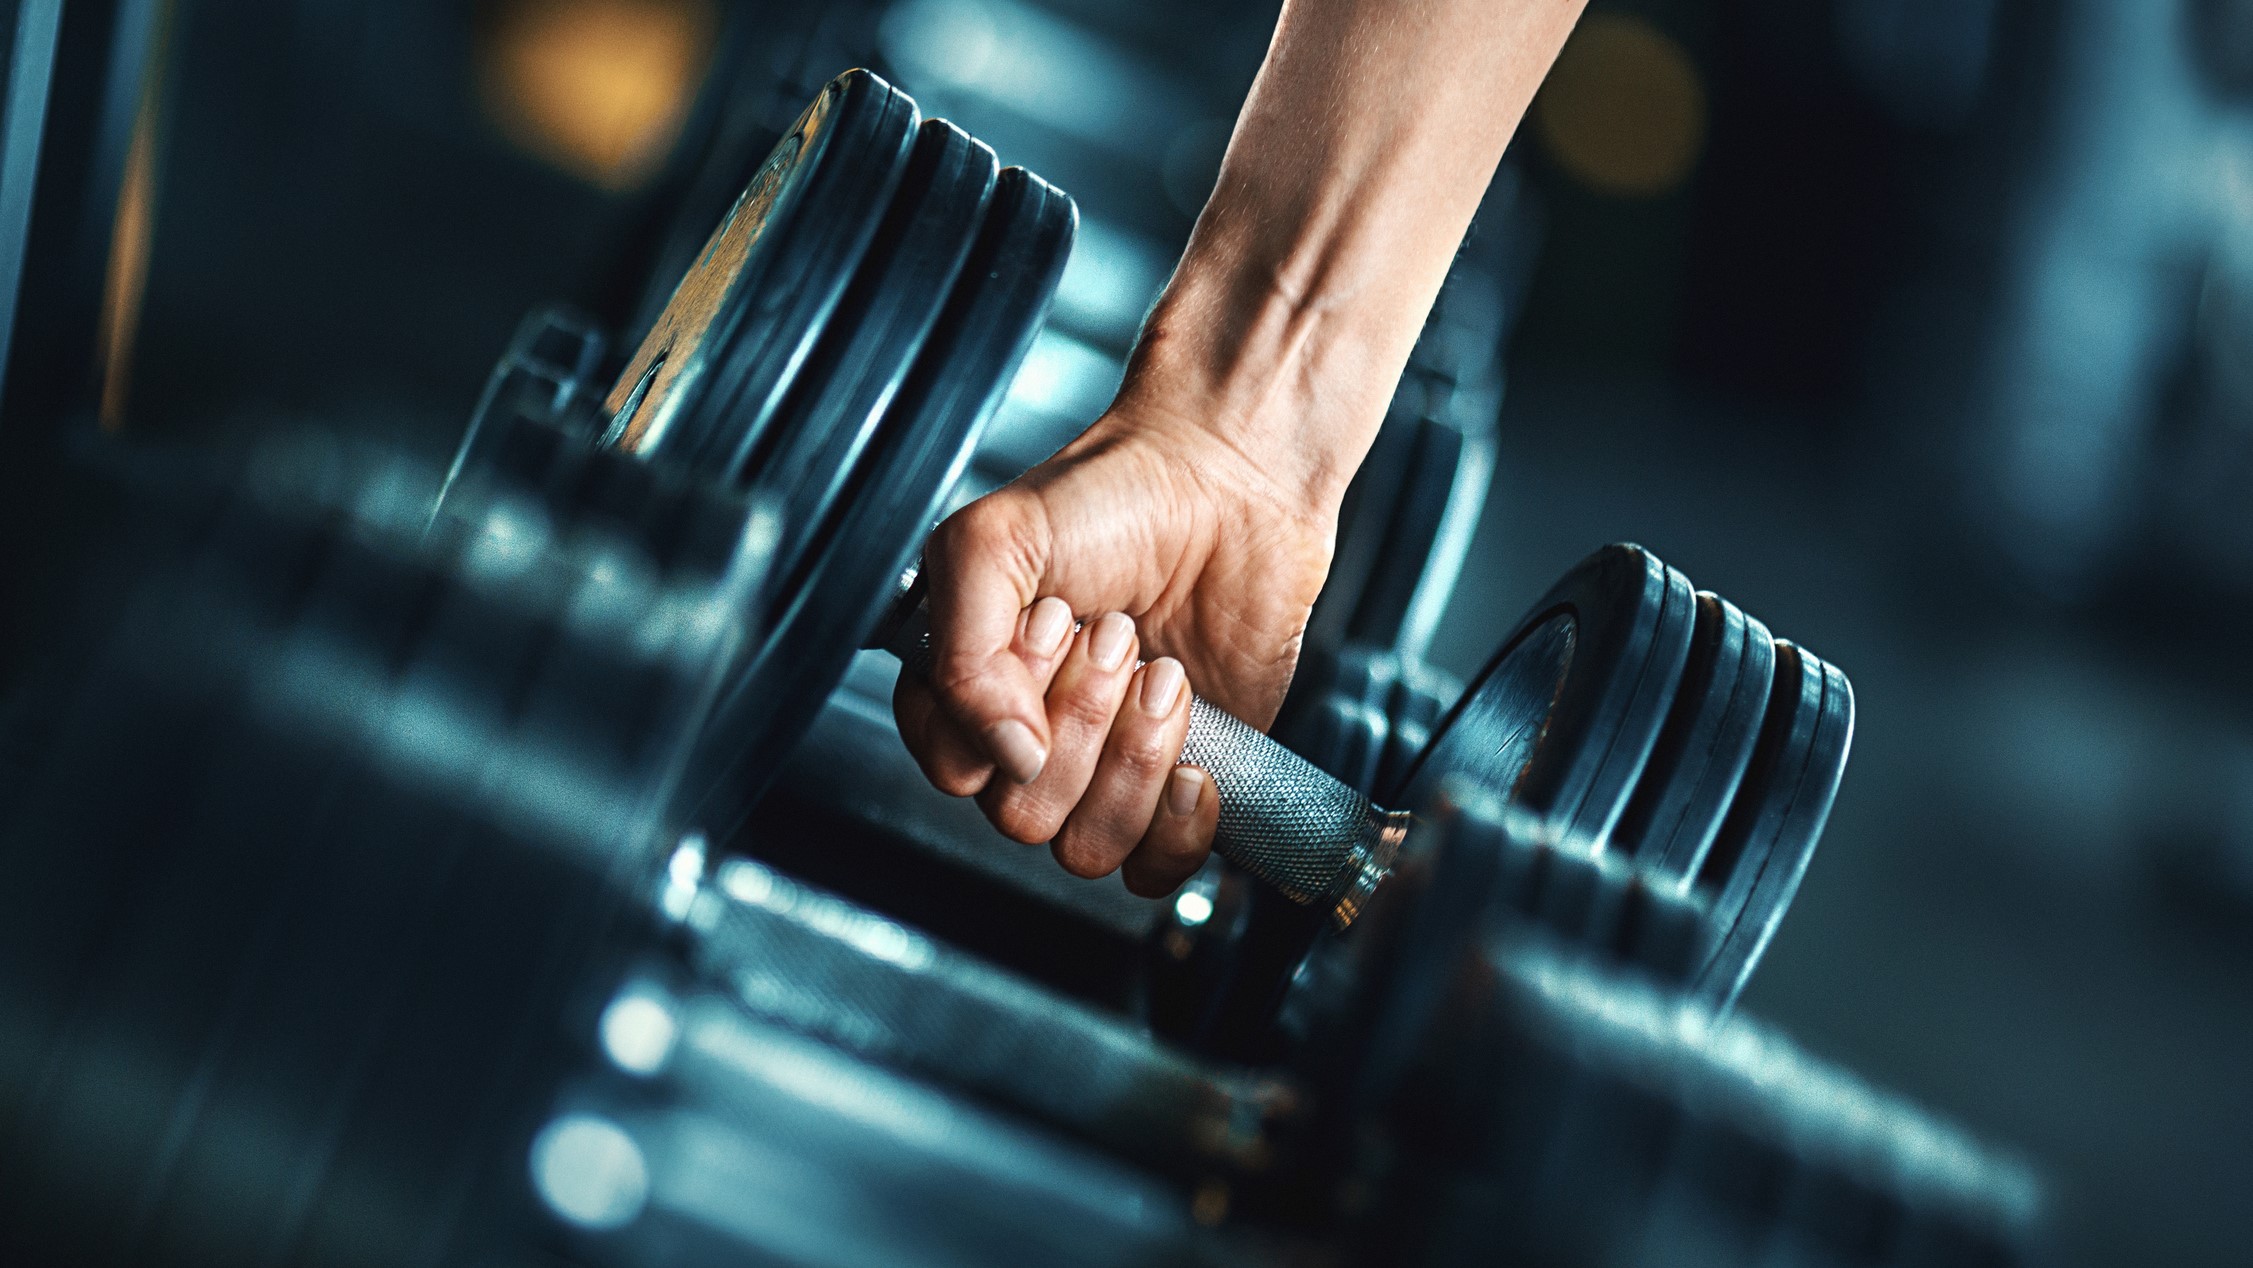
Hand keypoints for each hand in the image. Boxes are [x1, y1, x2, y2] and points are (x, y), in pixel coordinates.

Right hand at [892, 400, 1335, 895]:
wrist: (1229, 482)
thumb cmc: (1111, 496)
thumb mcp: (994, 542)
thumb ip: (961, 652)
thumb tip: (1005, 755)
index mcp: (967, 686)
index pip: (950, 765)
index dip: (1000, 713)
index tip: (1046, 627)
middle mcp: (1028, 737)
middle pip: (1021, 812)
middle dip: (1080, 721)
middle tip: (1115, 634)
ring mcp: (1103, 767)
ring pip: (1087, 846)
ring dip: (1132, 759)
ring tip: (1162, 672)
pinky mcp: (1175, 784)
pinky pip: (1155, 869)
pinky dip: (1176, 826)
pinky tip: (1194, 758)